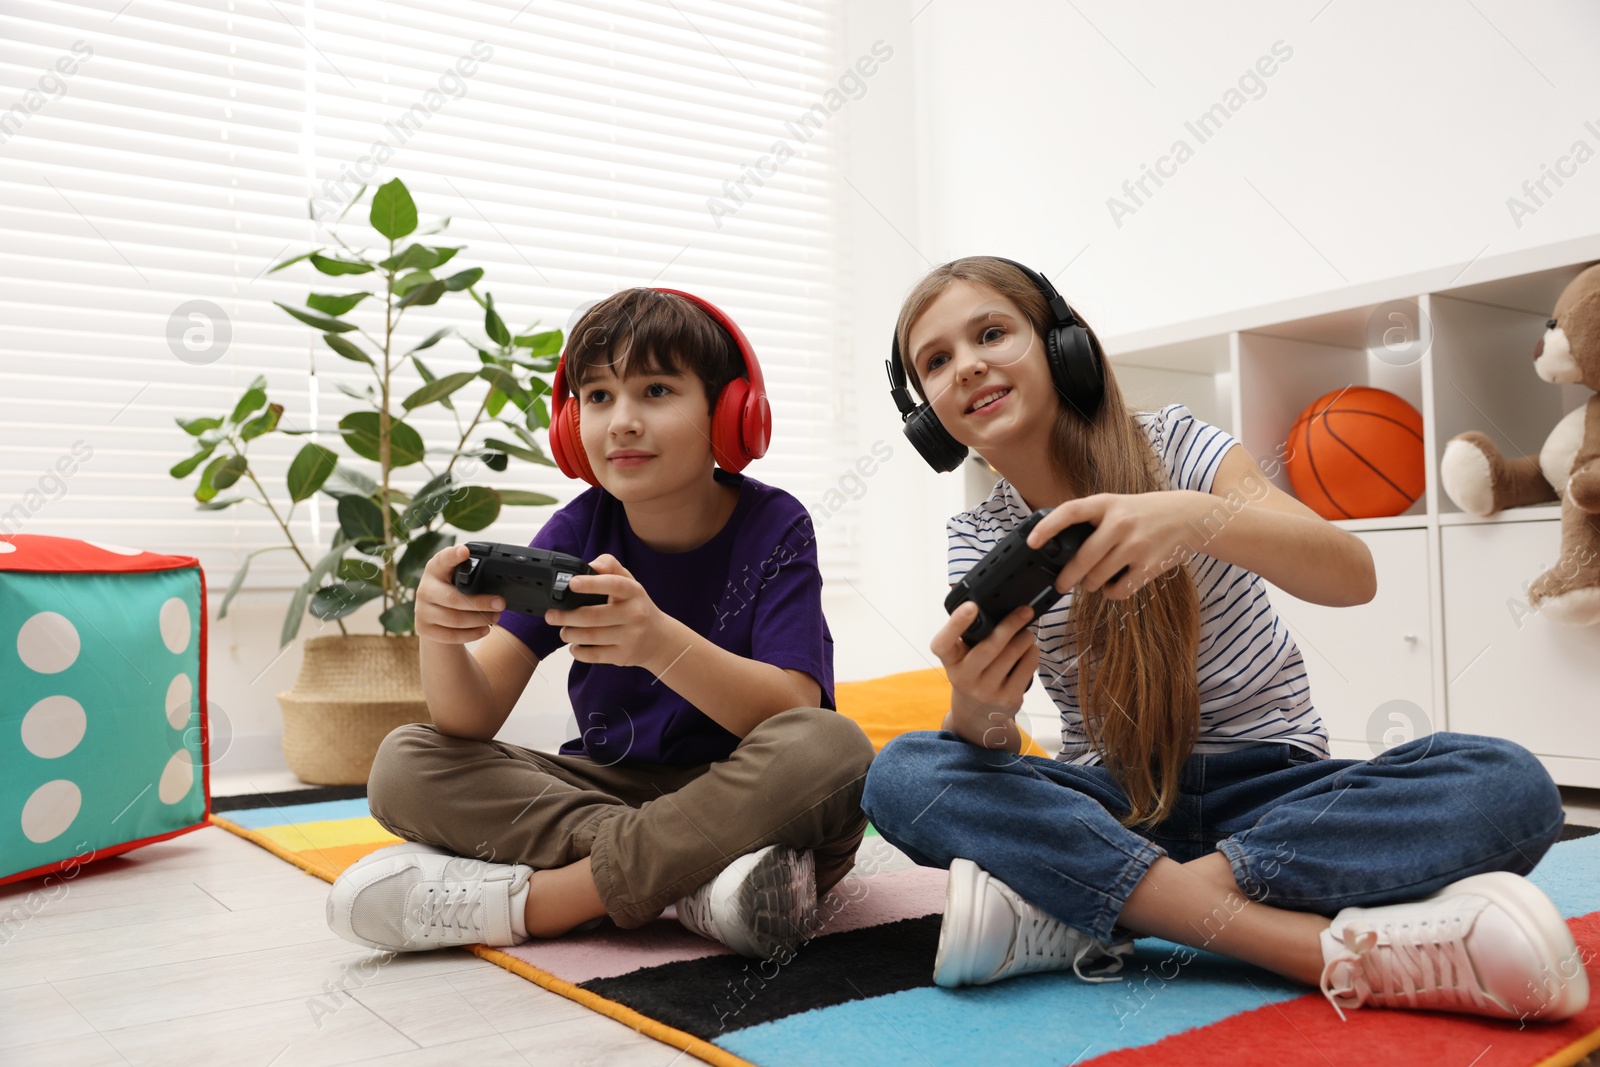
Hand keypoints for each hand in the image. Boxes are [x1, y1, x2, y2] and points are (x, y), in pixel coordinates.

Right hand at [415, 544, 504, 643]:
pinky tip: (484, 630)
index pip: (442, 560)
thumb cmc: (452, 593)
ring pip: (454, 619)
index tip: (465, 551)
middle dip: (480, 602)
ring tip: (495, 617)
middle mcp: (425, 588)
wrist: (433, 619)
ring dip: (479, 619)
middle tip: (501, 603)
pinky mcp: (424, 629)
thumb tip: (500, 580)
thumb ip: (469, 575)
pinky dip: (471, 634)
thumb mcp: (456, 579)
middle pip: (452, 598)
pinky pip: (451, 635)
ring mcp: (422, 610)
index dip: (452, 555)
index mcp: (435, 570)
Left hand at [544, 554, 670, 667]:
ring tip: (564, 631)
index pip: (613, 584)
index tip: (572, 583)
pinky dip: (578, 651)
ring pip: (591, 636)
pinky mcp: (623, 655)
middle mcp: (634, 614)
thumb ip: (610, 567)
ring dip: (569, 634)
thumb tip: (591, 564)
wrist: (659, 639)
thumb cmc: (637, 607)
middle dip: (566, 616)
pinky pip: (594, 655)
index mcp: (634, 592)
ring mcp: (630, 636)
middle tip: (552, 615)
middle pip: (593, 616)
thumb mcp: (630, 583)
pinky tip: (575, 646)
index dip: (591, 584)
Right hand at [931, 601, 1037, 748]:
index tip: (971, 605)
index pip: (943, 643)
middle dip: (1010, 624)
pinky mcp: (1009, 699)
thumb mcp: (960, 658)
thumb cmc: (971, 675)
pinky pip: (1027, 668)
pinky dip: (1032, 653)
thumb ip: (968, 636)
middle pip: (989, 646)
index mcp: (950, 662)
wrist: (977, 716)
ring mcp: (987, 691)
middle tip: (1024, 610)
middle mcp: (964, 678)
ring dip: (1025, 637)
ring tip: (1027, 631)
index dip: (956, 623)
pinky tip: (1030, 648)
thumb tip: (987, 602)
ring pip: (1013, 654)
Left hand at [1027, 491, 1209, 599]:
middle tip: (1061, 584)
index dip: (1047, 527)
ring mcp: (1135, 545)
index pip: (1070, 512)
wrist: (1191, 517)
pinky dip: (1112, 593)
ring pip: (1098, 578)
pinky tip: (1115, 585)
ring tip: (1094, 580)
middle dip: (1066, 577)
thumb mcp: (1118, 505)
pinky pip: (1120, 590)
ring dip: (1091, 585)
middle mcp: (1120, 523)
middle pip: (1082, 558)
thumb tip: (1059, 543)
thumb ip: (1093, 520)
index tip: (1032, 542)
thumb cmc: (1146, 512)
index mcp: (1107, 504)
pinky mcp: (1150, 565)